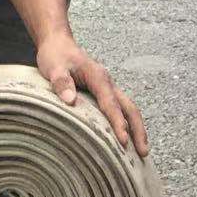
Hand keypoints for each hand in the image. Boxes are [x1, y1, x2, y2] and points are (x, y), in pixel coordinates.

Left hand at [36, 34, 149, 156]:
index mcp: (98, 77)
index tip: (124, 141)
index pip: (111, 103)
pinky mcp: (104, 93)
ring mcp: (108, 88)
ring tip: (142, 152)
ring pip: (128, 109)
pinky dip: (128, 124)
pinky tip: (127, 138)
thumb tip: (70, 101)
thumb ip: (61, 82)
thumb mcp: (53, 67)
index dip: (117, 122)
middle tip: (143, 153)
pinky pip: (120, 109)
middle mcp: (108, 83)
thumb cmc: (56, 56)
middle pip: (129, 108)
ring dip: (137, 129)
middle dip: (138, 130)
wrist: (58, 44)